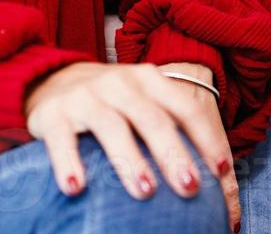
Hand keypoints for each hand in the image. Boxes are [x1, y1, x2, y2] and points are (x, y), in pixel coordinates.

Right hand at [24, 61, 238, 230]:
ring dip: (130, 161)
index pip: (186, 108)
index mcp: (150, 80)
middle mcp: (120, 83)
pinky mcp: (52, 114)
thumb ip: (173, 131)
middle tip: (190, 188)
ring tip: (145, 192)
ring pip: (112, 127)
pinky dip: (69, 163)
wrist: (50, 78)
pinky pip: (62, 139)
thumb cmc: (112, 101)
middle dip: (173, 154)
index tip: (220, 172)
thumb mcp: (143, 103)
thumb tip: (220, 184)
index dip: (206, 138)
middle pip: (152, 119)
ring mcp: (86, 96)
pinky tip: (77, 188)